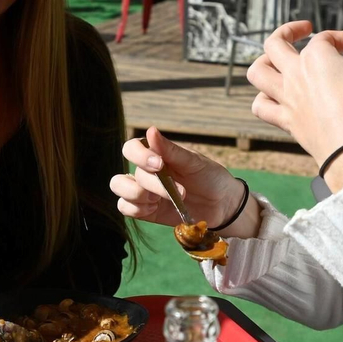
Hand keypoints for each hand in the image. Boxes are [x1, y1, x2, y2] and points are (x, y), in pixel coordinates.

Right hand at [110, 126, 254, 235]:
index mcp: (156, 155)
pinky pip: (126, 208)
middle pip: (128, 173)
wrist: (223, 204)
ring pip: (119, 188)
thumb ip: (171, 150)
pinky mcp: (146, 211)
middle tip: (178, 191)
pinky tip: (155, 209)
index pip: (131, 149)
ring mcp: (144, 192)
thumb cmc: (210, 177)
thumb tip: (150, 130)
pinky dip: (137, 209)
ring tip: (160, 201)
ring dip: (137, 195)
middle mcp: (145, 172)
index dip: (139, 156)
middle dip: (151, 184)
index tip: (159, 164)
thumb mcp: (194, 162)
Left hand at [247, 21, 342, 177]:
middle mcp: (294, 73)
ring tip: (278, 60)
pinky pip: (262, 106)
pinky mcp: (285, 119)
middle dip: (289, 30)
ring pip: (258, 71)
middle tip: (304, 30)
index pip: (329, 37)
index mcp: (316, 56)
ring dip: (264, 62)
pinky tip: (274, 97)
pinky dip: (263, 99)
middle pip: (275, 43)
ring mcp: (286, 97)